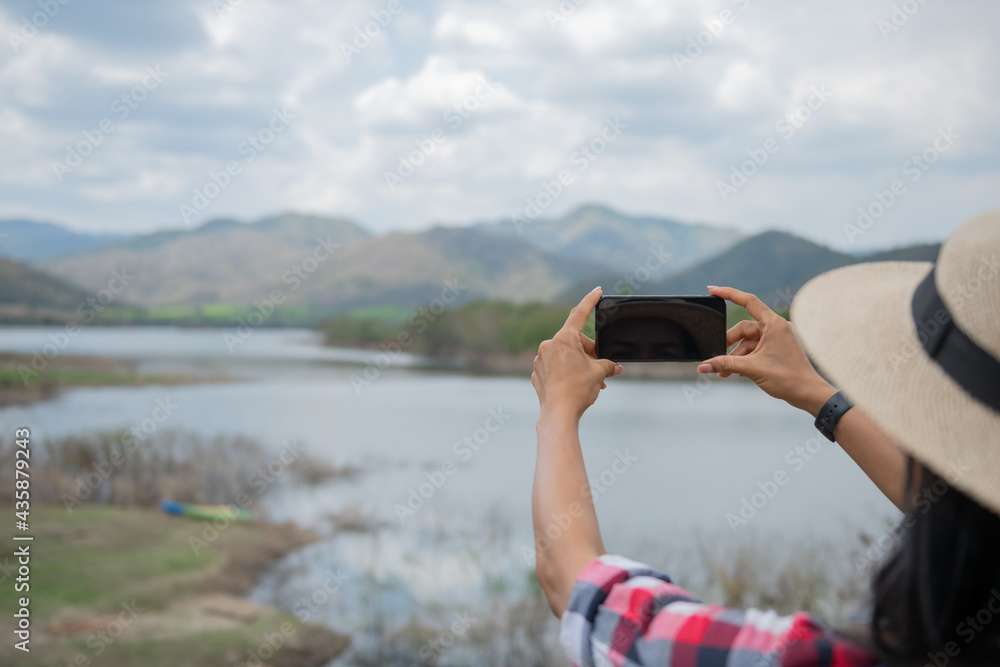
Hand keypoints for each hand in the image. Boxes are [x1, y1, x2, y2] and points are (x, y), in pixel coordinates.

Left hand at [532, 287, 622, 419]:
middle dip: (590, 352)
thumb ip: (607, 365)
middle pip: (575, 341)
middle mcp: (549, 345)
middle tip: (602, 367)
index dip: (590, 301)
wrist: (558, 414)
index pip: (579, 314)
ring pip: (566, 356)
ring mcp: (541, 360)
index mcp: (564, 339)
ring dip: (580, 364)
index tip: (597, 291)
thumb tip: (614, 367)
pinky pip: (556, 367)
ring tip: (592, 381)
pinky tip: (576, 386)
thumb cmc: (578, 390)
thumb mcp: (598, 373)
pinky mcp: (538, 374)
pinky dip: (567, 372)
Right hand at [698, 286, 834, 415]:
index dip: (729, 294)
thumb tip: (703, 366)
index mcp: (774, 324)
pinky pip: (756, 348)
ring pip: (749, 341)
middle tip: (716, 358)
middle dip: (729, 344)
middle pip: (744, 328)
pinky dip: (745, 358)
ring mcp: (778, 338)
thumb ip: (724, 364)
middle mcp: (777, 327)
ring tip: (725, 372)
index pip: (748, 301)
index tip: (712, 290)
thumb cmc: (788, 378)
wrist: (808, 394)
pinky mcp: (778, 348)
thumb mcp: (751, 368)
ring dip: (735, 356)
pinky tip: (737, 372)